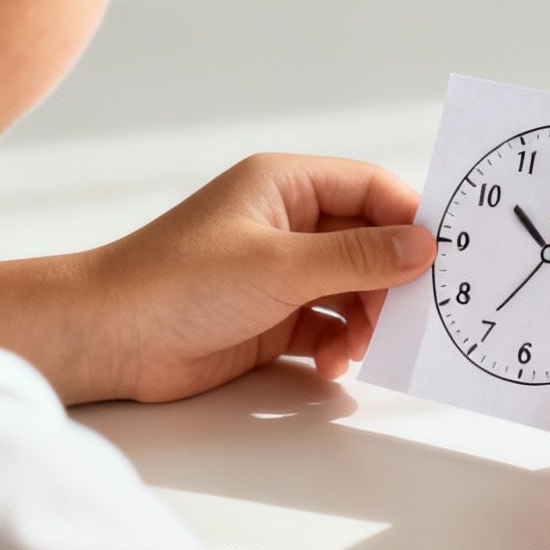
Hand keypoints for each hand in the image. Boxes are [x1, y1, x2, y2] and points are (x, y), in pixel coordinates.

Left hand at [81, 153, 434, 402]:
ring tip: (357, 349)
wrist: (108, 339)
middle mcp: (288, 222)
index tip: (442, 257)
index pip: (371, 188)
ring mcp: (280, 271)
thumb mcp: (279, 266)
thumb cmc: (177, 282)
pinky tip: (329, 363)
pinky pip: (327, 324)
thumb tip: (423, 246)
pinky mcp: (270, 315)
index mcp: (287, 185)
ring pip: (352, 288)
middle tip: (406, 318)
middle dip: (390, 282)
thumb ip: (356, 258)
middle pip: (369, 242)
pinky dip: (338, 344)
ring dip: (366, 320)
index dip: (409, 219)